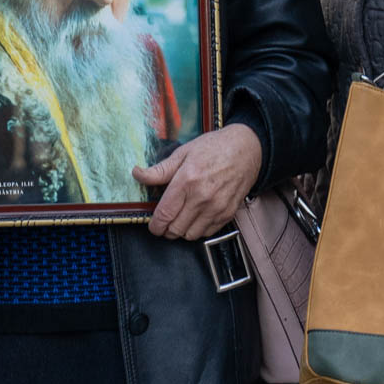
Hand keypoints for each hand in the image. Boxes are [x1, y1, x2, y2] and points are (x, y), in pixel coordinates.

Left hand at [133, 124, 263, 240]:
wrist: (246, 149)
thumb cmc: (213, 148)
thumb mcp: (182, 153)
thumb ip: (159, 170)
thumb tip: (137, 174)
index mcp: (186, 181)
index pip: (164, 214)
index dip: (155, 225)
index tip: (153, 225)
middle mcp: (202, 198)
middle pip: (175, 229)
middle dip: (166, 229)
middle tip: (165, 220)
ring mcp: (217, 208)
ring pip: (191, 235)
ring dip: (182, 231)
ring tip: (180, 218)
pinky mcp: (228, 214)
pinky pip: (207, 233)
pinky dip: (198, 229)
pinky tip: (196, 216)